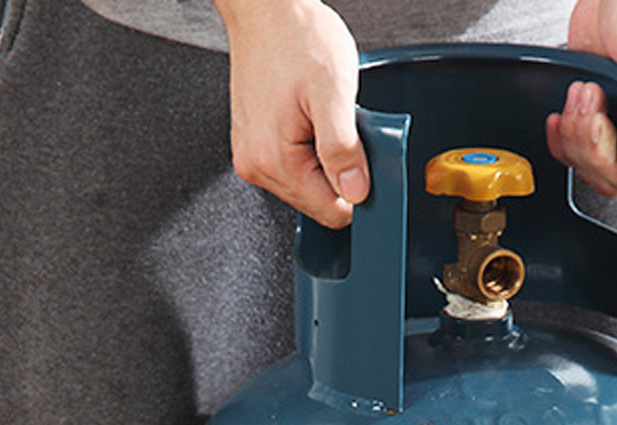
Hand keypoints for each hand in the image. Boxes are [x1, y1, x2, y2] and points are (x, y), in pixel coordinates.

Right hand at [216, 0, 368, 227]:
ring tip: (321, 116)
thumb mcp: (334, 92)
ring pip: (308, 186)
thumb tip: (356, 192)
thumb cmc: (296, 37)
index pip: (331, 213)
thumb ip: (344, 149)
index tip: (364, 162)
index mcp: (275, 161)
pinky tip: (308, 118)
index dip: (358, 191)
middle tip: (340, 127)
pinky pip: (294, 166)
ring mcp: (252, 156)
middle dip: (340, 172)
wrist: (267, 9)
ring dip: (325, 160)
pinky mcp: (254, 145)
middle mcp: (257, 165)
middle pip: (318, 202)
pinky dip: (309, 148)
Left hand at [546, 0, 616, 198]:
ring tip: (581, 91)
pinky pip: (575, 155)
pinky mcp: (599, 126)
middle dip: (588, 143)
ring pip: (590, 170)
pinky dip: (561, 138)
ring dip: (573, 134)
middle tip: (589, 98)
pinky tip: (564, 112)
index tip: (602, 120)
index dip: (613, 160)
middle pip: (612, 178)